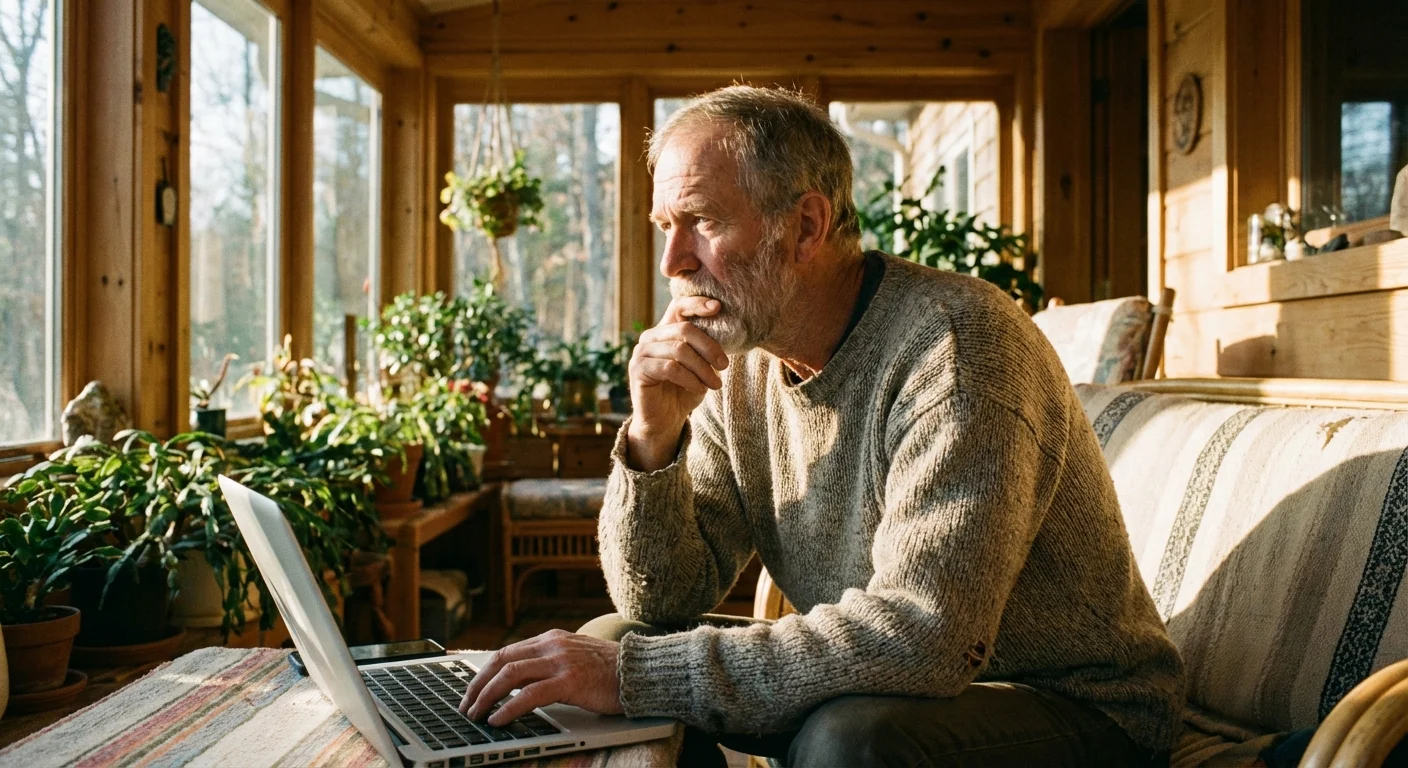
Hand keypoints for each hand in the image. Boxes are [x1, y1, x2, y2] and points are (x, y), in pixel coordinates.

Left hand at [458, 629, 623, 725]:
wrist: (641, 671)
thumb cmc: (611, 671)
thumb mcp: (575, 658)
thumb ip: (550, 663)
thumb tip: (521, 682)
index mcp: (551, 639)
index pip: (506, 652)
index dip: (483, 672)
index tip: (471, 690)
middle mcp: (552, 645)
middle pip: (501, 661)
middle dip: (477, 684)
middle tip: (466, 705)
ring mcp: (561, 661)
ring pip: (510, 675)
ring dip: (487, 696)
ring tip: (476, 714)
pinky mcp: (570, 681)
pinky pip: (530, 694)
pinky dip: (509, 707)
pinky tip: (499, 719)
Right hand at [627, 295, 728, 470]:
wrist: (665, 420)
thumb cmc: (685, 390)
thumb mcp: (701, 366)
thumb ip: (706, 348)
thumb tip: (728, 330)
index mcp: (666, 330)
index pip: (679, 306)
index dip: (697, 303)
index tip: (718, 307)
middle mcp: (651, 336)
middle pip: (684, 329)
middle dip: (709, 347)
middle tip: (724, 366)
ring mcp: (642, 352)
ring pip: (679, 350)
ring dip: (702, 368)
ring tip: (715, 384)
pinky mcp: (638, 370)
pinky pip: (670, 368)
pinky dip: (689, 379)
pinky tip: (699, 389)